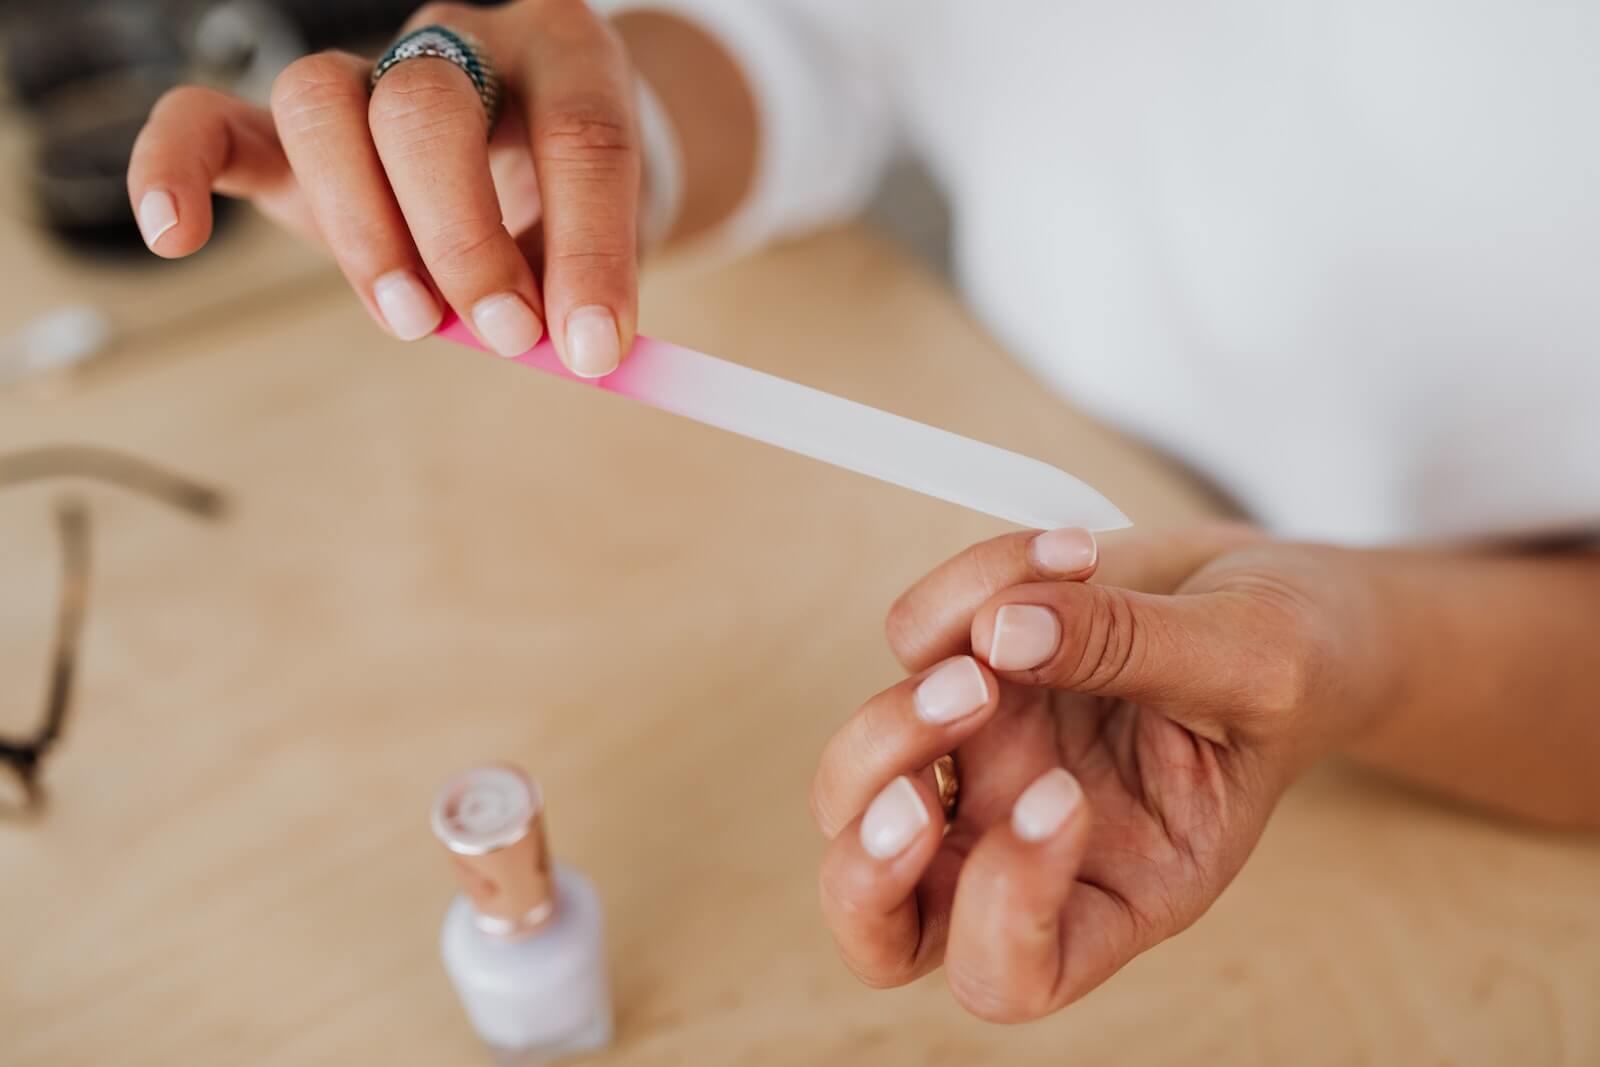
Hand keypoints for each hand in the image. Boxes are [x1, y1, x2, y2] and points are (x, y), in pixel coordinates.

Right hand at [127, 0, 640, 375]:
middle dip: (465, 238)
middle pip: (428, 106)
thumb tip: (578, 357)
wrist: (541, 161)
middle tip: (507, 336)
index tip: (596, 349)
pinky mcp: (286, 131)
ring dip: (365, 229)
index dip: (591, 247)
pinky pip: (205, 118)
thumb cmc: (576, 203)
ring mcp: (367, 77)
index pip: (579, 131)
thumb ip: (585, 290)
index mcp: (564, 55)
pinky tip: (175, 235)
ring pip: (322, 101)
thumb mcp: (608, 244)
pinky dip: (176, 166)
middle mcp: (459, 45)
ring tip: (416, 322)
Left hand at [812, 523, 1396, 1020]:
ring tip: (1011, 618)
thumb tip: (1000, 632)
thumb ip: (1137, 650)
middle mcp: (1023, 844)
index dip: (1003, 910)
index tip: (1063, 794)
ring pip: (856, 785)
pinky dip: (966, 586)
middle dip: (870, 852)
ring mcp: (983, 763)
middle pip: (881, 919)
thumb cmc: (1292, 665)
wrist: (1278, 596)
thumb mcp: (1254, 662)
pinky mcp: (962, 672)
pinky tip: (1067, 553)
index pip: (1011, 975)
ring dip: (903, 706)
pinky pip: (912, 641)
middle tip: (949, 748)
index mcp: (1116, 892)